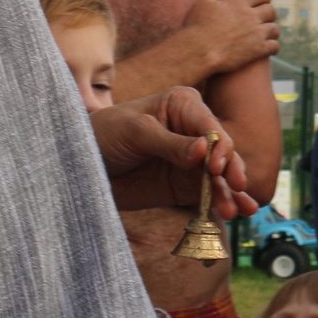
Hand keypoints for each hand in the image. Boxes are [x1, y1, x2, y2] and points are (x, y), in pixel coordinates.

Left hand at [93, 87, 251, 217]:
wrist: (80, 165)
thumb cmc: (104, 134)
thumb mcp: (134, 133)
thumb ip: (170, 143)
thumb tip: (205, 150)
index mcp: (183, 105)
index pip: (209, 126)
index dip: (219, 146)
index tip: (216, 168)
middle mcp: (193, 131)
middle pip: (222, 151)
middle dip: (231, 170)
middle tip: (237, 187)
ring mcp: (191, 161)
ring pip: (220, 176)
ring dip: (231, 192)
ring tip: (237, 210)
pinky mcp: (184, 186)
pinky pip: (209, 195)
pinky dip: (223, 203)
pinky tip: (237, 211)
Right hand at [181, 0, 279, 73]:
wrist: (197, 52)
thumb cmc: (197, 27)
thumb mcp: (204, 3)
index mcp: (239, 3)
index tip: (264, 1)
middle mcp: (251, 16)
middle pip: (271, 11)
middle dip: (269, 14)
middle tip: (265, 19)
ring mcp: (256, 33)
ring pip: (274, 29)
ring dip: (271, 31)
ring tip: (267, 35)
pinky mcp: (258, 50)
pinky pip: (274, 46)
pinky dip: (273, 47)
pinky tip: (268, 49)